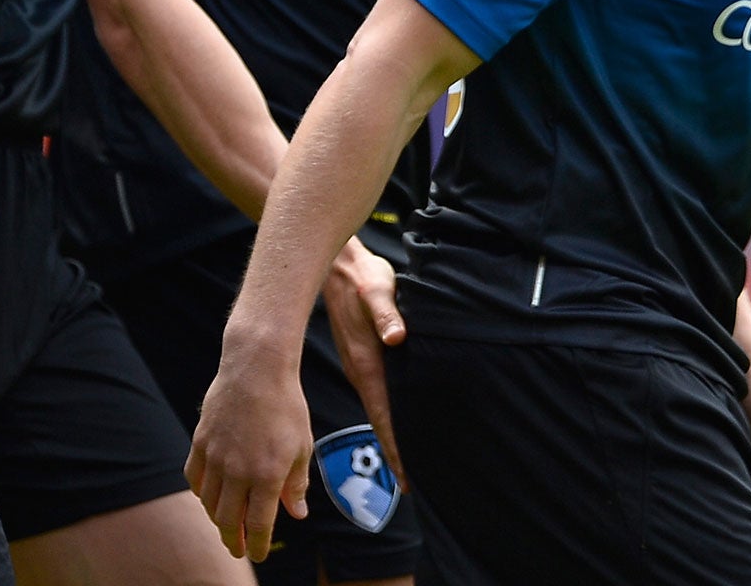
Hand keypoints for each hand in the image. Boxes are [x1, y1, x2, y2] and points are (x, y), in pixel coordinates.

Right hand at [186, 340, 312, 562]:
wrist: (257, 368)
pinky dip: (201, 492)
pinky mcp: (200, 441)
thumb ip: (296, 484)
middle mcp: (238, 471)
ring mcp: (216, 456)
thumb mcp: (302, 447)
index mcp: (267, 475)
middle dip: (233, 540)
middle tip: (237, 548)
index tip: (258, 554)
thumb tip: (297, 514)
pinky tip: (209, 495)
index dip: (257, 545)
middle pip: (228, 520)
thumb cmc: (286, 406)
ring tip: (225, 524)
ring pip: (208, 503)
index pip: (258, 525)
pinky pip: (195, 478)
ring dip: (216, 519)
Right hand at [323, 239, 407, 485]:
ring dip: (391, 434)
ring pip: (378, 409)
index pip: (383, 414)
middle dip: (394, 451)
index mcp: (367, 362)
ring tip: (407, 462)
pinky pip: (375, 394)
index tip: (405, 478)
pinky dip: (386, 414)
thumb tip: (397, 337)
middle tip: (411, 483)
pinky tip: (397, 420)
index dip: (395, 447)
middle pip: (380, 420)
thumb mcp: (378, 291)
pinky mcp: (360, 357)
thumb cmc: (363, 277)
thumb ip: (388, 314)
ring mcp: (359, 365)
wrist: (339, 266)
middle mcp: (361, 370)